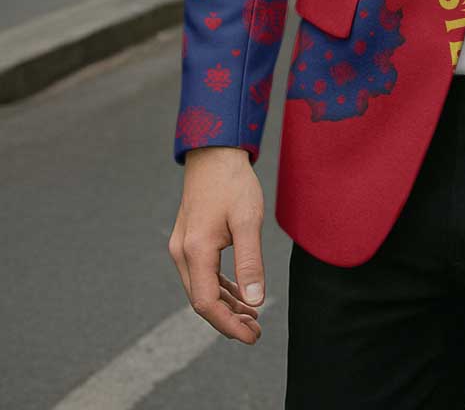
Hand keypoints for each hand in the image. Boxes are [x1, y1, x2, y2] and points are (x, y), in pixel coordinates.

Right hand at [168, 147, 265, 343]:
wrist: (214, 153)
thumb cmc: (233, 184)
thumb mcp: (248, 221)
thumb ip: (250, 262)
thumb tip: (255, 301)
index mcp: (195, 251)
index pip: (207, 303)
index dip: (229, 325)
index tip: (252, 336)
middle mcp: (182, 252)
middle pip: (202, 300)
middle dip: (229, 320)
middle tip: (256, 332)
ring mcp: (182, 246)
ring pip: (202, 288)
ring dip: (226, 305)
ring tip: (252, 317)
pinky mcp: (189, 240)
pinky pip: (202, 273)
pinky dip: (221, 287)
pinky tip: (239, 294)